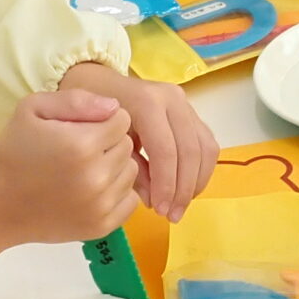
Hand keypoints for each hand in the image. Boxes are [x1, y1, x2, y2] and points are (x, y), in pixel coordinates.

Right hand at [0, 90, 135, 270]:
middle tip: (82, 149)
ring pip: (132, 172)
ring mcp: (100, 205)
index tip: (84, 127)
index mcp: (81, 144)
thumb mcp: (32, 109)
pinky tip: (91, 189)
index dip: (104, 120)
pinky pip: (131, 201)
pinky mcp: (101, 227)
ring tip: (85, 169)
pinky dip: (116, 193)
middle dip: (110, 142)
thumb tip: (114, 106)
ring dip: (115, 167)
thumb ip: (76, 100)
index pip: (122, 120)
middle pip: (129, 146)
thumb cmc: (13, 151)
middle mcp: (96, 176)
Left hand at [58, 63, 215, 220]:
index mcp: (147, 102)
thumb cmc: (92, 113)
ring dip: (197, 182)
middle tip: (172, 216)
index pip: (165, 150)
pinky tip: (186, 190)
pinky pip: (206, 144)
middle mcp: (172, 99)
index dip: (166, 185)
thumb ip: (128, 169)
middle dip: (184, 188)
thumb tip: (152, 200)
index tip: (161, 212)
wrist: (97, 82)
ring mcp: (185, 103)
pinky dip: (200, 171)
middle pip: (191, 151)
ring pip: (206, 147)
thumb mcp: (102, 140)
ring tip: (180, 206)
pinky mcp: (191, 112)